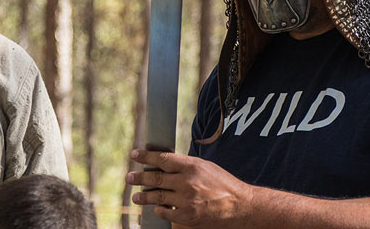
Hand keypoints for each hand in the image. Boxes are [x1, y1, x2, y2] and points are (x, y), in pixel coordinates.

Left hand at [126, 149, 253, 227]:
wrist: (239, 205)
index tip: (134, 154)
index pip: (163, 159)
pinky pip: (165, 212)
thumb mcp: (206, 167)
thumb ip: (186, 166)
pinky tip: (156, 208)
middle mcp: (187, 182)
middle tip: (129, 177)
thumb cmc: (224, 184)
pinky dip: (159, 209)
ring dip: (144, 196)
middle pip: (156, 178)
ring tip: (136, 197)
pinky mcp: (186, 216)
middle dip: (139, 177)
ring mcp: (185, 200)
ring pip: (157, 196)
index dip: (146, 156)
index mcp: (192, 166)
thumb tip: (165, 165)